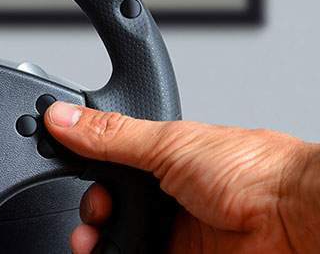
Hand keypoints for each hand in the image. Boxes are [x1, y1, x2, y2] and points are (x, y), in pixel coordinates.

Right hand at [44, 102, 319, 252]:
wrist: (296, 219)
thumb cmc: (256, 170)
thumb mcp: (167, 142)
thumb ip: (110, 134)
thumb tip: (63, 117)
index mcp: (165, 156)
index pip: (110, 164)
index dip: (85, 170)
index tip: (62, 169)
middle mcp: (170, 195)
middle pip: (112, 207)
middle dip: (91, 213)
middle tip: (93, 215)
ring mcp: (177, 232)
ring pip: (121, 240)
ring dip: (98, 241)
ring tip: (92, 242)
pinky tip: (106, 253)